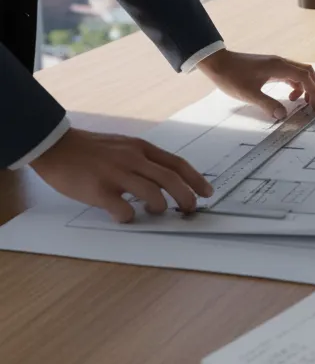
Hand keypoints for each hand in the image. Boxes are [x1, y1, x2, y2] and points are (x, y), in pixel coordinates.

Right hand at [31, 128, 213, 222]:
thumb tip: (164, 180)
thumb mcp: (124, 146)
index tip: (207, 192)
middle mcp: (133, 159)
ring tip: (157, 212)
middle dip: (186, 197)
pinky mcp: (98, 190)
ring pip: (151, 193)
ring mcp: (116, 174)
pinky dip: (129, 216)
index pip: (177, 164)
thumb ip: (143, 160)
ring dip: (160, 207)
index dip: (196, 179)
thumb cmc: (91, 149)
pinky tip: (126, 217)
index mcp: (141, 148)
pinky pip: (122, 208)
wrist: (57, 146)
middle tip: (191, 209)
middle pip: (170, 179)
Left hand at [198, 48, 314, 120]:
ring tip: (306, 104)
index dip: (314, 92)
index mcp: (279, 66)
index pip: (306, 77)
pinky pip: (291, 75)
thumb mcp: (248, 93)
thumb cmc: (231, 76)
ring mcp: (276, 64)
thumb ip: (267, 104)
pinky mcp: (271, 68)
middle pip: (308, 73)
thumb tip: (283, 115)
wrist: (217, 63)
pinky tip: (290, 97)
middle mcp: (281, 63)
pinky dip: (296, 86)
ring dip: (307, 88)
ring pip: (300, 73)